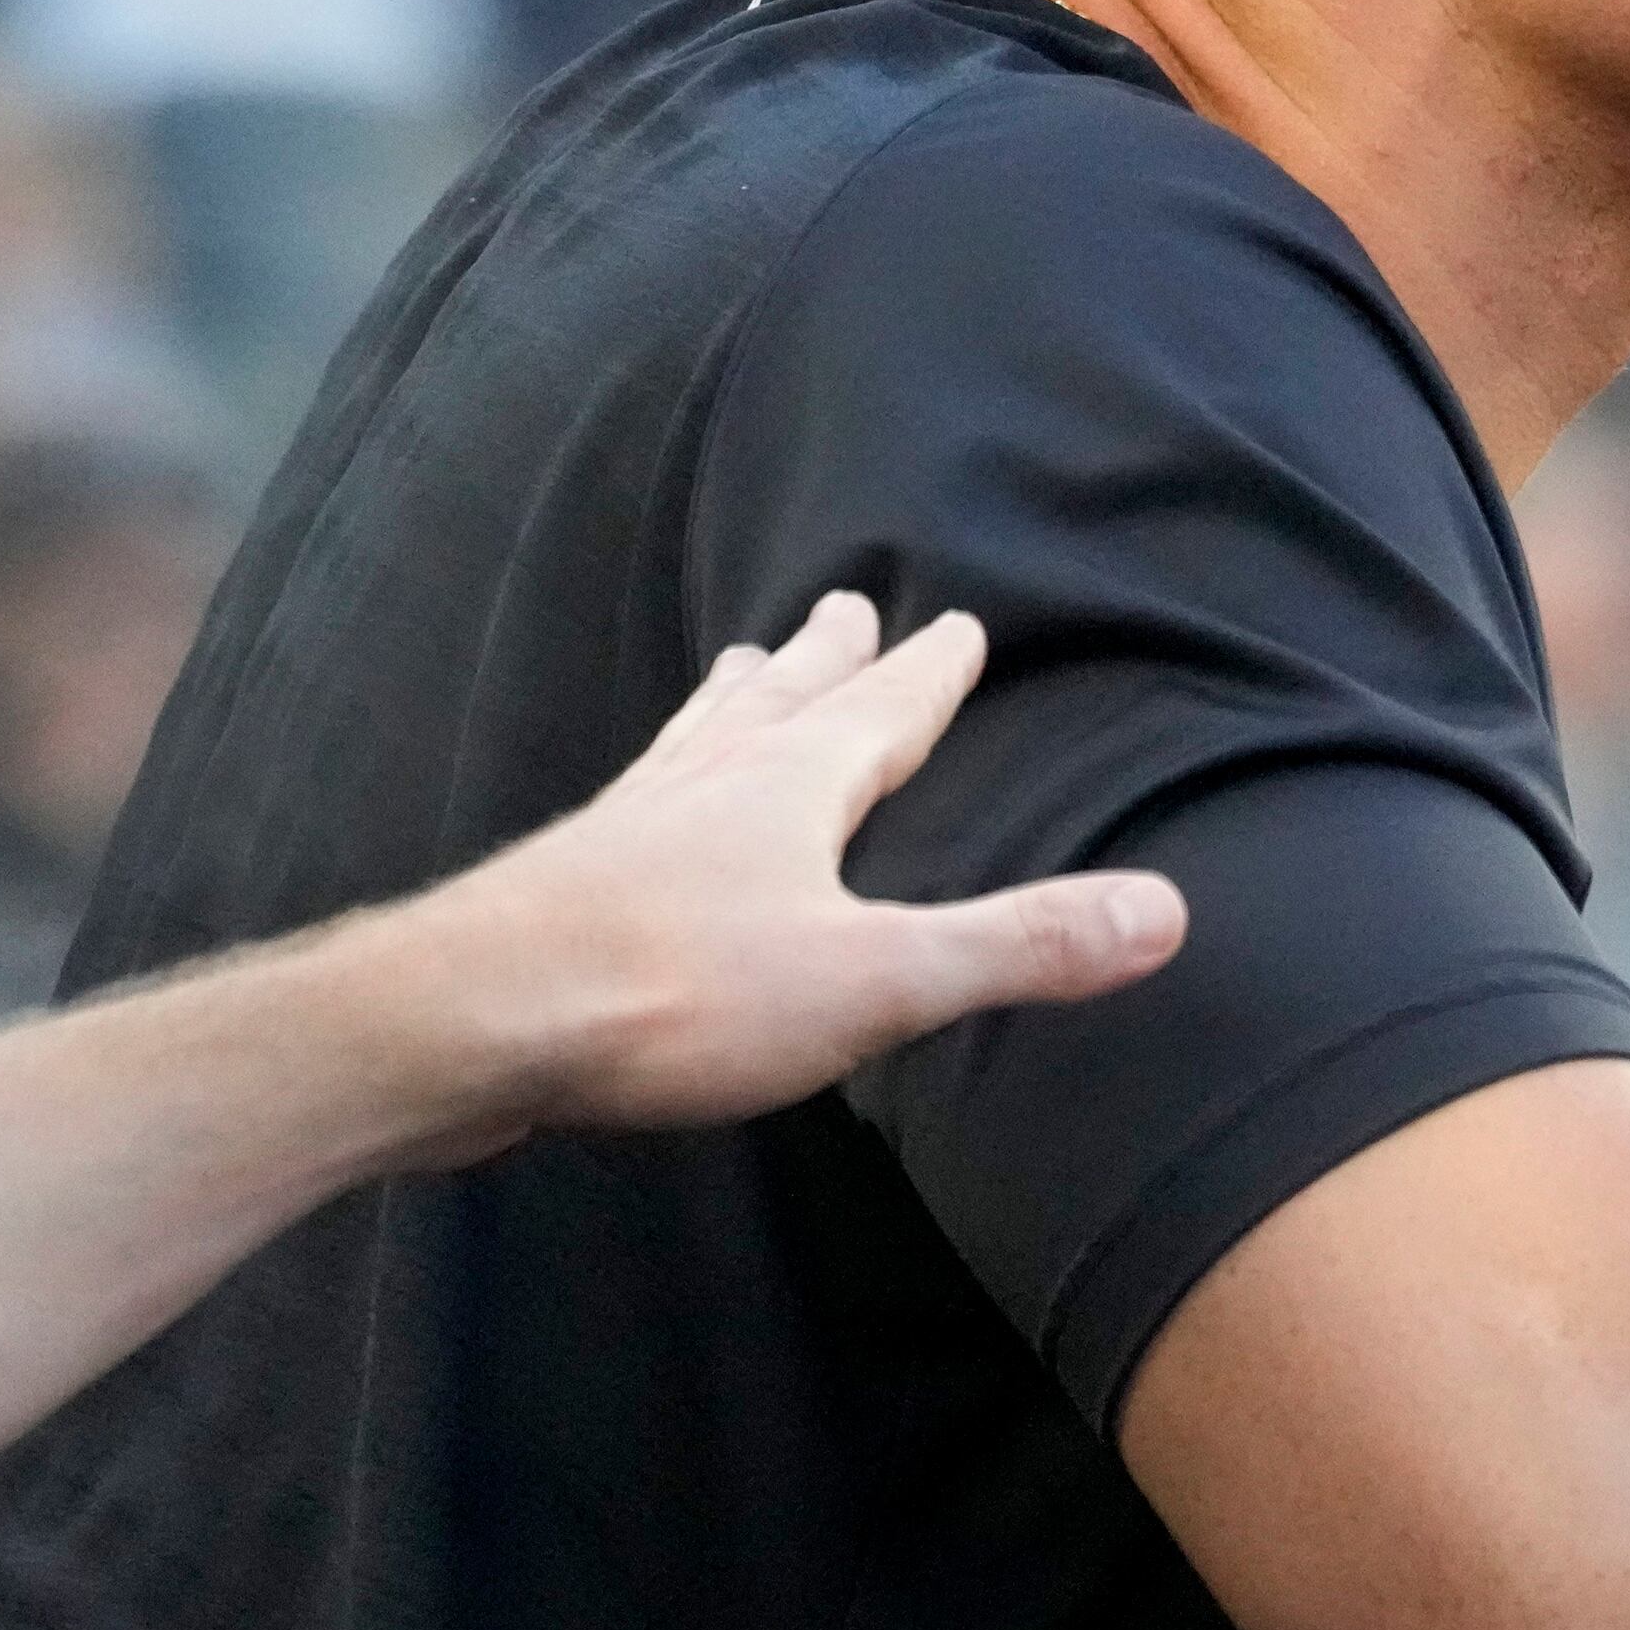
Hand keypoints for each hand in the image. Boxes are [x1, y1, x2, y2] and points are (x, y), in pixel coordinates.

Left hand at [414, 593, 1184, 1138]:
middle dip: (828, 660)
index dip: (926, 672)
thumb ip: (1015, 946)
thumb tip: (1167, 910)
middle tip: (844, 603)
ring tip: (743, 666)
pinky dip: (663, 777)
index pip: (882, 710)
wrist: (462, 1026)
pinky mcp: (562, 886)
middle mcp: (708, 781)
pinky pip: (636, 803)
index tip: (955, 622)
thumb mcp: (876, 980)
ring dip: (735, 700)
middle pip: (782, 702)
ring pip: (698, 739)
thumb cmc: (675, 994)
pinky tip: (638, 803)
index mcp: (793, 785)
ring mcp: (626, 827)